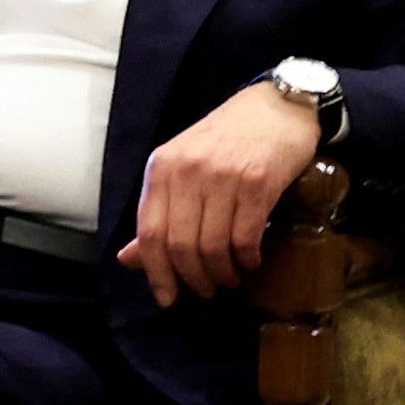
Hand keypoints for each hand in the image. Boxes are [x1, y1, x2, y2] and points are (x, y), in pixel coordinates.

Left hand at [122, 82, 325, 306]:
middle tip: (206, 291)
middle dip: (192, 278)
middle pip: (179, 244)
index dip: (156, 272)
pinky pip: (245, 236)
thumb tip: (128, 259)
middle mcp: (187, 172)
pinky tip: (250, 261)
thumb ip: (158, 212)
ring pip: (212, 245)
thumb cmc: (226, 140)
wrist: (276, 107)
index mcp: (161, 169)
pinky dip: (247, 258)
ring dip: (221, 273)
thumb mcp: (182, 168)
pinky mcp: (257, 182)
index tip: (166, 298)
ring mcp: (222, 176)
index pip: (149, 232)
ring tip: (229, 278)